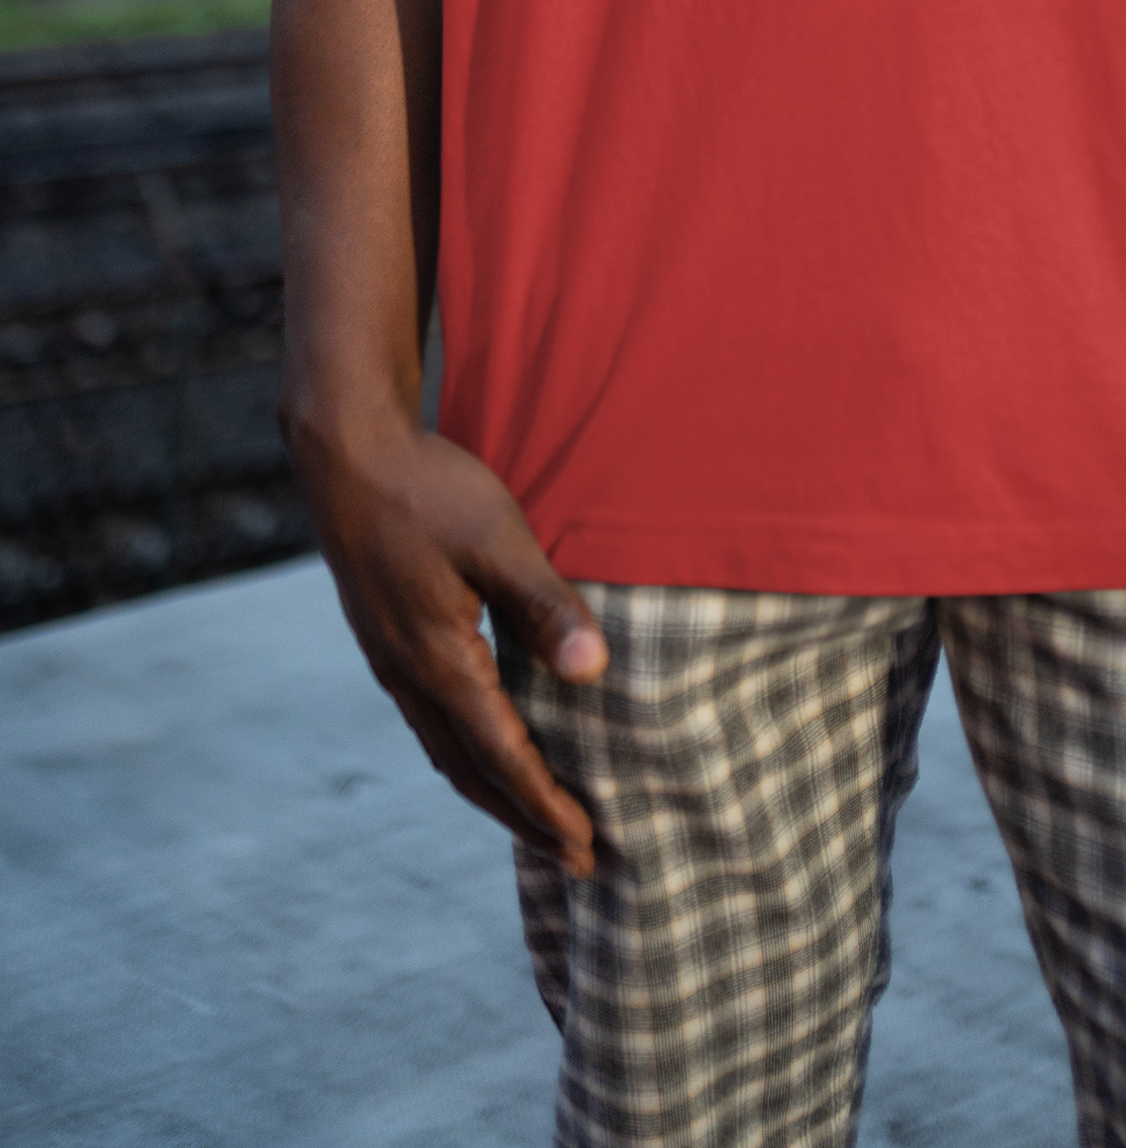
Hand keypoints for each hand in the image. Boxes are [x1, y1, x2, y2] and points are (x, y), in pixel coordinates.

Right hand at [297, 417, 609, 874]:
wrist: (345, 454)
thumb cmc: (427, 489)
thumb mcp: (499, 538)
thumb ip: (545, 606)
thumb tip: (594, 673)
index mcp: (438, 660)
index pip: (502, 755)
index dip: (545, 804)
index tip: (586, 845)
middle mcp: (409, 675)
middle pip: (469, 772)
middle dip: (523, 817)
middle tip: (574, 858)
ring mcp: (391, 661)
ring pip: (446, 750)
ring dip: (493, 790)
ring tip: (537, 817)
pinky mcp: (387, 640)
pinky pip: (431, 720)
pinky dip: (467, 752)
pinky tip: (489, 742)